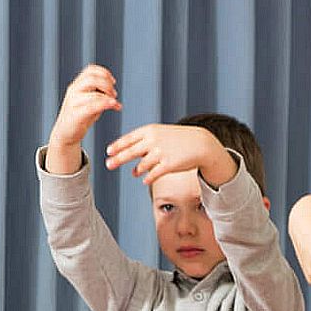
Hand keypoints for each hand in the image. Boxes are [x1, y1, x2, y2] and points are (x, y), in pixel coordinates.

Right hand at [45, 65, 120, 173]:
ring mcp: (73, 102)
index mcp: (78, 85)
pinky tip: (115, 106)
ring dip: (108, 96)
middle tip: (114, 94)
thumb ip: (101, 94)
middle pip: (92, 78)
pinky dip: (105, 104)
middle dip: (107, 84)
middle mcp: (74, 91)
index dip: (104, 73)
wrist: (66, 133)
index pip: (90, 70)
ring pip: (92, 92)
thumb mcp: (92, 101)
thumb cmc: (82, 116)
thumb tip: (114, 93)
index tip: (113, 82)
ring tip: (115, 103)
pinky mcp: (76, 114)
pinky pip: (92, 106)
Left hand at [105, 123, 234, 186]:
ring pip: (142, 165)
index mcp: (150, 130)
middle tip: (108, 164)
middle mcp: (153, 141)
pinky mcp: (168, 165)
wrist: (202, 144)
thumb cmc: (180, 139)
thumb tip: (133, 158)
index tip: (109, 151)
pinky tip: (145, 180)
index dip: (117, 145)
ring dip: (136, 170)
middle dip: (117, 159)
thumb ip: (145, 143)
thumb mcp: (162, 133)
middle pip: (130, 152)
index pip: (128, 138)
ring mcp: (160, 153)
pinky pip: (153, 174)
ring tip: (133, 173)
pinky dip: (148, 178)